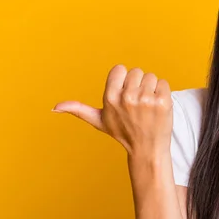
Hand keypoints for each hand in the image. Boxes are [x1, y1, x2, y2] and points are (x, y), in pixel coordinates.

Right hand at [52, 64, 173, 157]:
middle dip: (138, 85)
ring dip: (151, 89)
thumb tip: (54, 108)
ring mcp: (146, 100)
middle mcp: (127, 98)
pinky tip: (158, 108)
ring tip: (148, 107)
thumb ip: (78, 110)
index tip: (124, 95)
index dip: (123, 80)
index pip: (120, 69)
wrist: (147, 149)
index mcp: (110, 98)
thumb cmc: (123, 133)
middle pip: (136, 72)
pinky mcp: (163, 102)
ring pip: (151, 76)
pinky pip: (164, 83)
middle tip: (138, 104)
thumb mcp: (99, 121)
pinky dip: (163, 93)